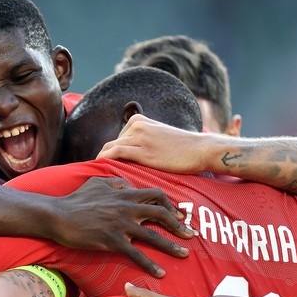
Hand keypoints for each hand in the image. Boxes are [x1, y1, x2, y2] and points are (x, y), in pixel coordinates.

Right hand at [52, 176, 192, 276]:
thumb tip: (128, 185)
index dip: (171, 205)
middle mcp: (126, 207)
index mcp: (124, 193)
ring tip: (185, 254)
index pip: (156, 195)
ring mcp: (120, 224)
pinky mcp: (112, 240)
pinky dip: (150, 264)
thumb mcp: (97, 182)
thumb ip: (116, 182)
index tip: (180, 215)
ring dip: (172, 246)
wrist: (57, 215)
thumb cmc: (75, 199)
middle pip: (161, 214)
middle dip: (179, 225)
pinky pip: (136, 254)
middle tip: (191, 235)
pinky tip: (160, 273)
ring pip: (153, 236)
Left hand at [97, 114, 214, 173]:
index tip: (106, 167)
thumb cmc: (181, 147)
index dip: (109, 154)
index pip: (115, 139)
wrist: (199, 149)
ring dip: (100, 162)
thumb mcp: (158, 135)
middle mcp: (137, 125)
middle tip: (97, 174)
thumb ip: (142, 139)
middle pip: (110, 144)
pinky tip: (102, 172)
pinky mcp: (143, 151)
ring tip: (97, 177)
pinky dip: (105, 161)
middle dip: (102, 158)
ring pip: (109, 149)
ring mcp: (140, 137)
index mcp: (138, 119)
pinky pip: (115, 154)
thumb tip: (128, 154)